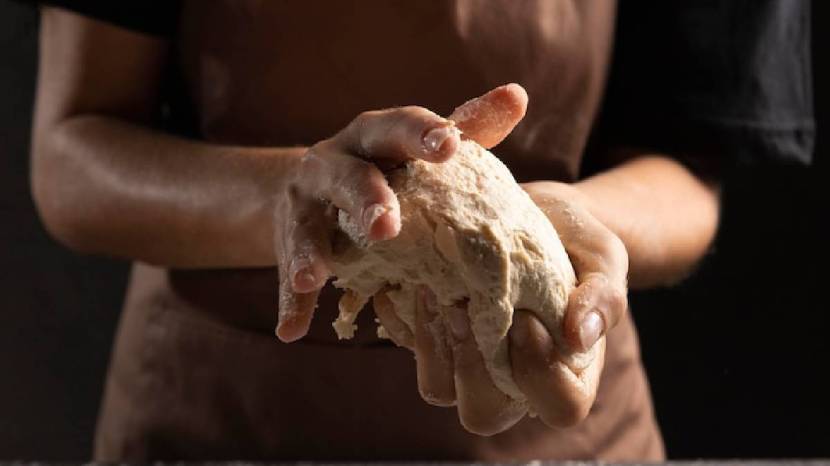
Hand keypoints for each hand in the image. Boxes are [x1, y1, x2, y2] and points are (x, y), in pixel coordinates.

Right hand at [274, 103, 461, 341]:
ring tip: (313, 275)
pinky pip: (289, 270)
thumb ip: (468, 126)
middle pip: (350, 175)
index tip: (448, 146)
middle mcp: (336, 159)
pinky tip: (292, 329)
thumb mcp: (418, 145)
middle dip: (367, 198)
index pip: (400, 127)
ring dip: (312, 249)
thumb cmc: (387, 164)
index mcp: (376, 135)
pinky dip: (291, 301)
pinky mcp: (290, 237)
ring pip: (308, 223)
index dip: (423, 135)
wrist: (312, 182)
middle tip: (386, 226)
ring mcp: (307, 200)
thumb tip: (518, 96)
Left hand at [374, 87, 628, 434]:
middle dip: (473, 365)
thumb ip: (604, 297)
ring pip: (437, 388)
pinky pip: (406, 345)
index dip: (540, 372)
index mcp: (565, 377)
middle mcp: (512, 384)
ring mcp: (468, 365)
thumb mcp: (604, 259)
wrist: (536, 215)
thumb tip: (579, 336)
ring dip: (432, 342)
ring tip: (435, 288)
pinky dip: (403, 316)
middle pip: (484, 413)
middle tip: (468, 306)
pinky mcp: (433, 338)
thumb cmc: (578, 244)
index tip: (526, 318)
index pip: (560, 407)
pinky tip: (411, 279)